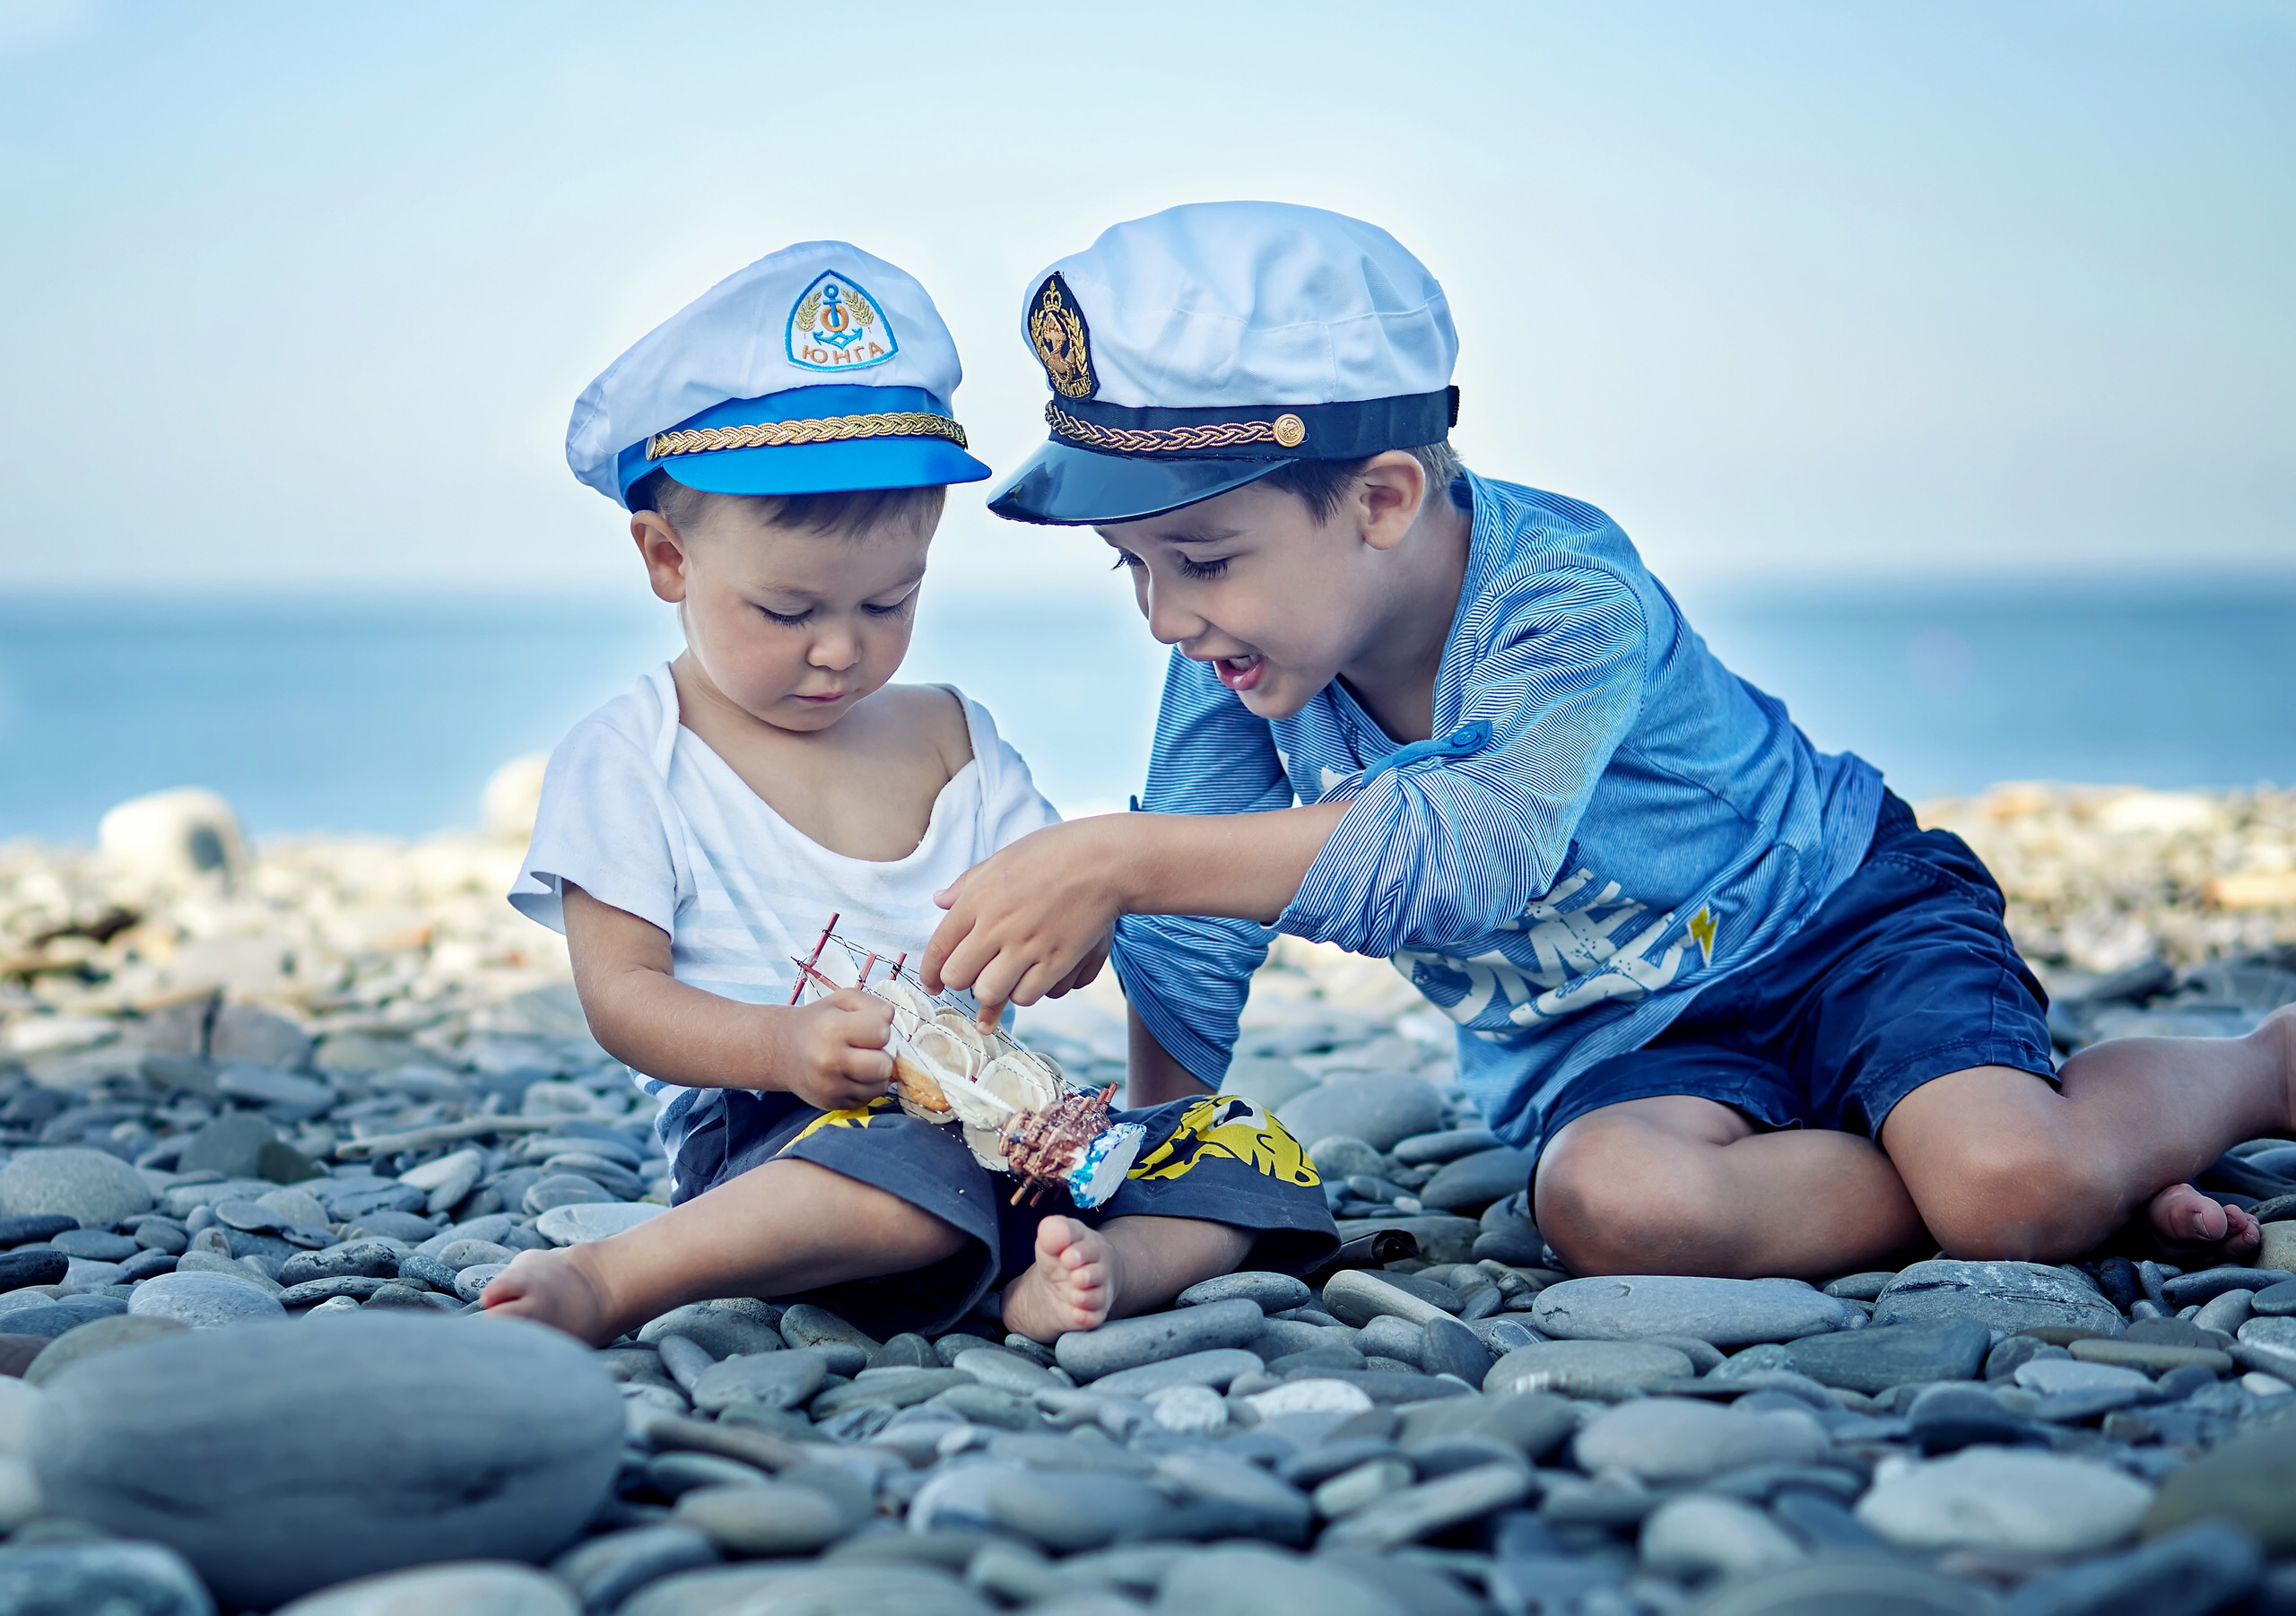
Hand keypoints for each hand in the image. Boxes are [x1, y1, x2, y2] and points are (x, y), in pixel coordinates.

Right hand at [769, 989, 894, 1109]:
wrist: (782, 1050)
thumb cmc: (819, 1021)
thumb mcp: (843, 999)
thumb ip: (874, 1004)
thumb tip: (892, 1023)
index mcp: (833, 1029)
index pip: (882, 1032)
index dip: (878, 1028)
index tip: (863, 1028)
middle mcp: (830, 1061)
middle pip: (885, 1066)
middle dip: (880, 1055)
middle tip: (863, 1048)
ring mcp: (831, 1087)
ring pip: (881, 1085)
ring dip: (876, 1073)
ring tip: (857, 1062)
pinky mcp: (833, 1104)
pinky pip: (869, 1098)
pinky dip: (865, 1087)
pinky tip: (850, 1075)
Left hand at [924, 819, 1125, 1020]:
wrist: (1105, 861)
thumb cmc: (1053, 853)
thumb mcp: (1002, 859)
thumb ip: (967, 884)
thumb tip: (939, 900)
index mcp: (978, 898)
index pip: (939, 946)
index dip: (930, 972)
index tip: (933, 982)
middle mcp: (997, 925)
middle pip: (959, 976)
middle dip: (960, 982)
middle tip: (972, 978)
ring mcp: (1027, 945)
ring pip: (991, 993)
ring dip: (994, 991)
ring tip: (1004, 979)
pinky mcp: (1056, 960)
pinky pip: (1027, 995)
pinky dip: (1025, 992)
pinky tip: (1031, 978)